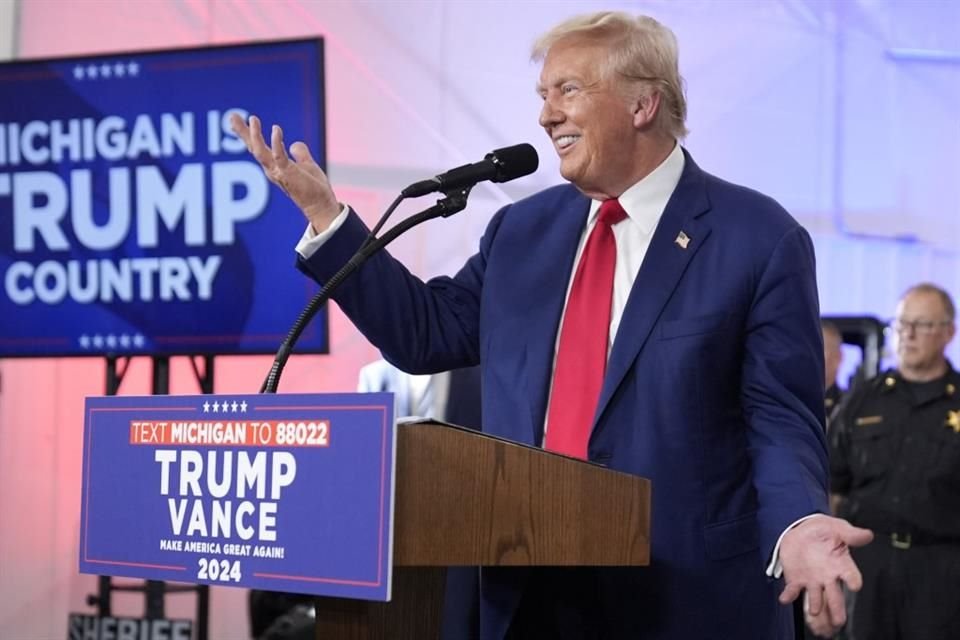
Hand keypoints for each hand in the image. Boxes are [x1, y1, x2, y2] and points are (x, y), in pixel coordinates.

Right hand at [229, 113, 339, 231]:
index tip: (235, 119)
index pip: (257, 147)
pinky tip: (275, 129)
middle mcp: (272, 169)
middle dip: (243, 132)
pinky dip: (276, 142)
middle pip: (253, 147)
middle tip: (232, 116)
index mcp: (274, 166)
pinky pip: (279, 156)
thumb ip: (300, 154)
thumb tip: (294, 145)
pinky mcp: (288, 174)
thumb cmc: (313, 188)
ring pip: (260, 152)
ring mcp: (278, 172)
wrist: (321, 205)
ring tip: (252, 119)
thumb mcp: (307, 165)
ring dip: (255, 135)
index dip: (247, 133)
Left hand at [778, 515, 872, 637]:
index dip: (853, 580)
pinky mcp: (796, 579)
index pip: (850, 575)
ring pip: (815, 598)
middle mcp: (828, 577)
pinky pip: (792, 590)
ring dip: (815, 605)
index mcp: (841, 564)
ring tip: (815, 611)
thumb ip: (851, 534)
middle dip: (837, 609)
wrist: (802, 530)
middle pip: (835, 596)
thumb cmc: (824, 531)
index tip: (855, 585)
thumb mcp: (838, 528)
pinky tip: (785, 599)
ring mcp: (812, 580)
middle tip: (839, 621)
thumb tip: (867, 534)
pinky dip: (788, 595)